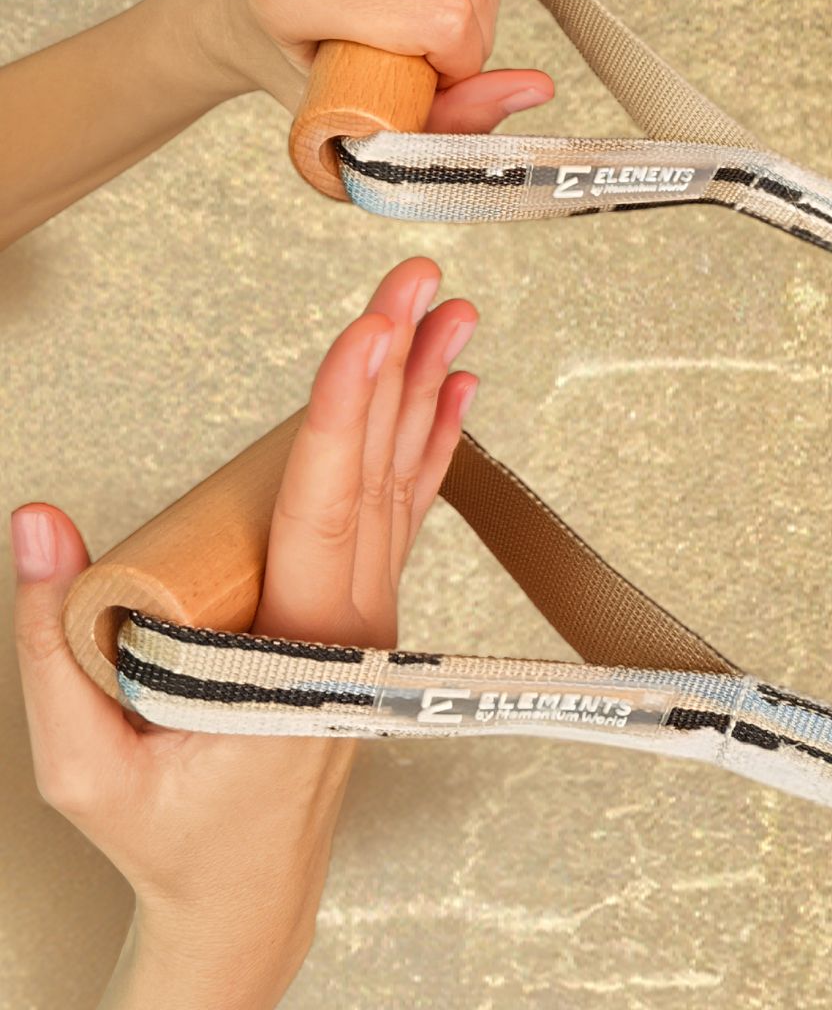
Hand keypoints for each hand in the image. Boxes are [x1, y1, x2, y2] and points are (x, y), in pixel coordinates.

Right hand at [11, 256, 477, 1007]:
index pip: (326, 508)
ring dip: (422, 393)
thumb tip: (43, 524)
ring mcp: (371, 617)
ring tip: (445, 316)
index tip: (370, 331)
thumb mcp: (84, 761)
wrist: (245, 889)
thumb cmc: (172, 835)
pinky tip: (448, 400)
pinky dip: (428, 449)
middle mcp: (356, 624)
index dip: (346, 412)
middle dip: (397, 367)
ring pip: (404, 485)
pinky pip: (404, 514)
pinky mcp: (365, 614)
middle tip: (417, 283)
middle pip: (379, 474)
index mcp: (301, 654)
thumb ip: (55, 641)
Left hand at [185, 0, 553, 127]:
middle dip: (472, 29)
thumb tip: (536, 88)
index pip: (439, 13)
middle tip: (433, 55)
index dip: (461, 58)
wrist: (236, 4)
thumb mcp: (368, 123)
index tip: (434, 79)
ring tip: (428, 21)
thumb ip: (456, 117)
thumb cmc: (296, 69)